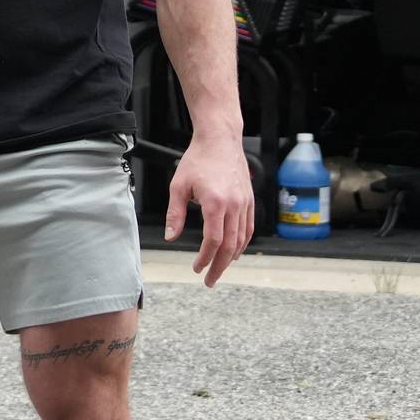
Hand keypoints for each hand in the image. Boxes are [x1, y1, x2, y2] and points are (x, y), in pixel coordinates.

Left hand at [164, 134, 253, 285]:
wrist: (220, 139)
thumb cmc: (198, 160)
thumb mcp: (179, 186)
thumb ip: (175, 214)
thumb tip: (170, 238)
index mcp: (215, 203)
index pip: (213, 241)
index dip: (205, 258)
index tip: (196, 268)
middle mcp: (234, 205)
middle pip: (230, 246)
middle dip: (219, 266)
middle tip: (209, 280)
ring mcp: (245, 203)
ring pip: (242, 239)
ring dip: (231, 258)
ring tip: (219, 268)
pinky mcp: (249, 199)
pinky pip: (249, 227)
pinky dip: (242, 243)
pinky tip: (234, 252)